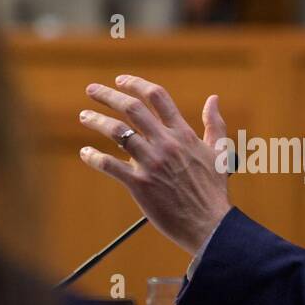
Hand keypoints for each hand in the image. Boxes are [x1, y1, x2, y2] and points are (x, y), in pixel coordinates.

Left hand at [78, 75, 231, 253]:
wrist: (209, 224)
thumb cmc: (213, 190)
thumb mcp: (220, 152)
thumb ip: (215, 123)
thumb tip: (213, 99)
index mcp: (183, 133)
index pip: (157, 97)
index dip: (136, 84)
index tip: (120, 80)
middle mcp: (165, 143)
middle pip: (132, 108)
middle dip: (108, 95)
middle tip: (91, 90)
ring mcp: (151, 163)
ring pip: (117, 132)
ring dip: (96, 120)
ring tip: (84, 116)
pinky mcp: (139, 184)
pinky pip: (109, 165)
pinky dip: (93, 157)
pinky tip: (84, 152)